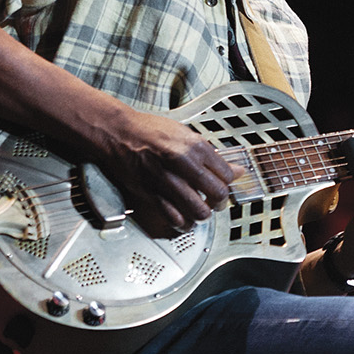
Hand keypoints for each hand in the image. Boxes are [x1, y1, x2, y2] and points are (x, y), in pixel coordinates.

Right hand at [100, 107, 236, 236]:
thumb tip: (235, 169)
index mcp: (195, 147)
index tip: (224, 185)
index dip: (228, 183)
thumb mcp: (186, 135)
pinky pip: (175, 217)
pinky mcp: (152, 193)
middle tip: (217, 202)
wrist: (117, 132)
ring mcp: (167, 180)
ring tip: (200, 211)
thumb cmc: (149, 131)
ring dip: (202, 215)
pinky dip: (183, 222)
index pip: (226, 175)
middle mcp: (183, 164)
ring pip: (199, 210)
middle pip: (217, 194)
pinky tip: (183, 218)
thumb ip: (211, 155)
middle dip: (220, 202)